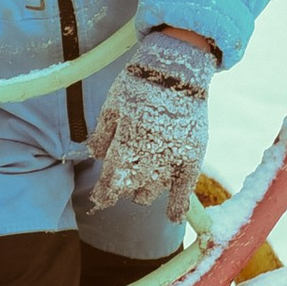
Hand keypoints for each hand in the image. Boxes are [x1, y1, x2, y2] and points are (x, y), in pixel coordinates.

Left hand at [83, 28, 217, 225]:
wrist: (177, 67)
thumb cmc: (138, 84)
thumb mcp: (112, 105)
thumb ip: (102, 134)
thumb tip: (94, 156)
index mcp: (127, 143)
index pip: (112, 182)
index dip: (104, 194)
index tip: (99, 199)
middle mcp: (150, 156)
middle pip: (132, 189)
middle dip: (123, 187)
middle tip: (122, 178)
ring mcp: (173, 157)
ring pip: (154, 191)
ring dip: (144, 189)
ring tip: (142, 177)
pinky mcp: (193, 156)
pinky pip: (186, 188)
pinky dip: (179, 205)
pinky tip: (173, 217)